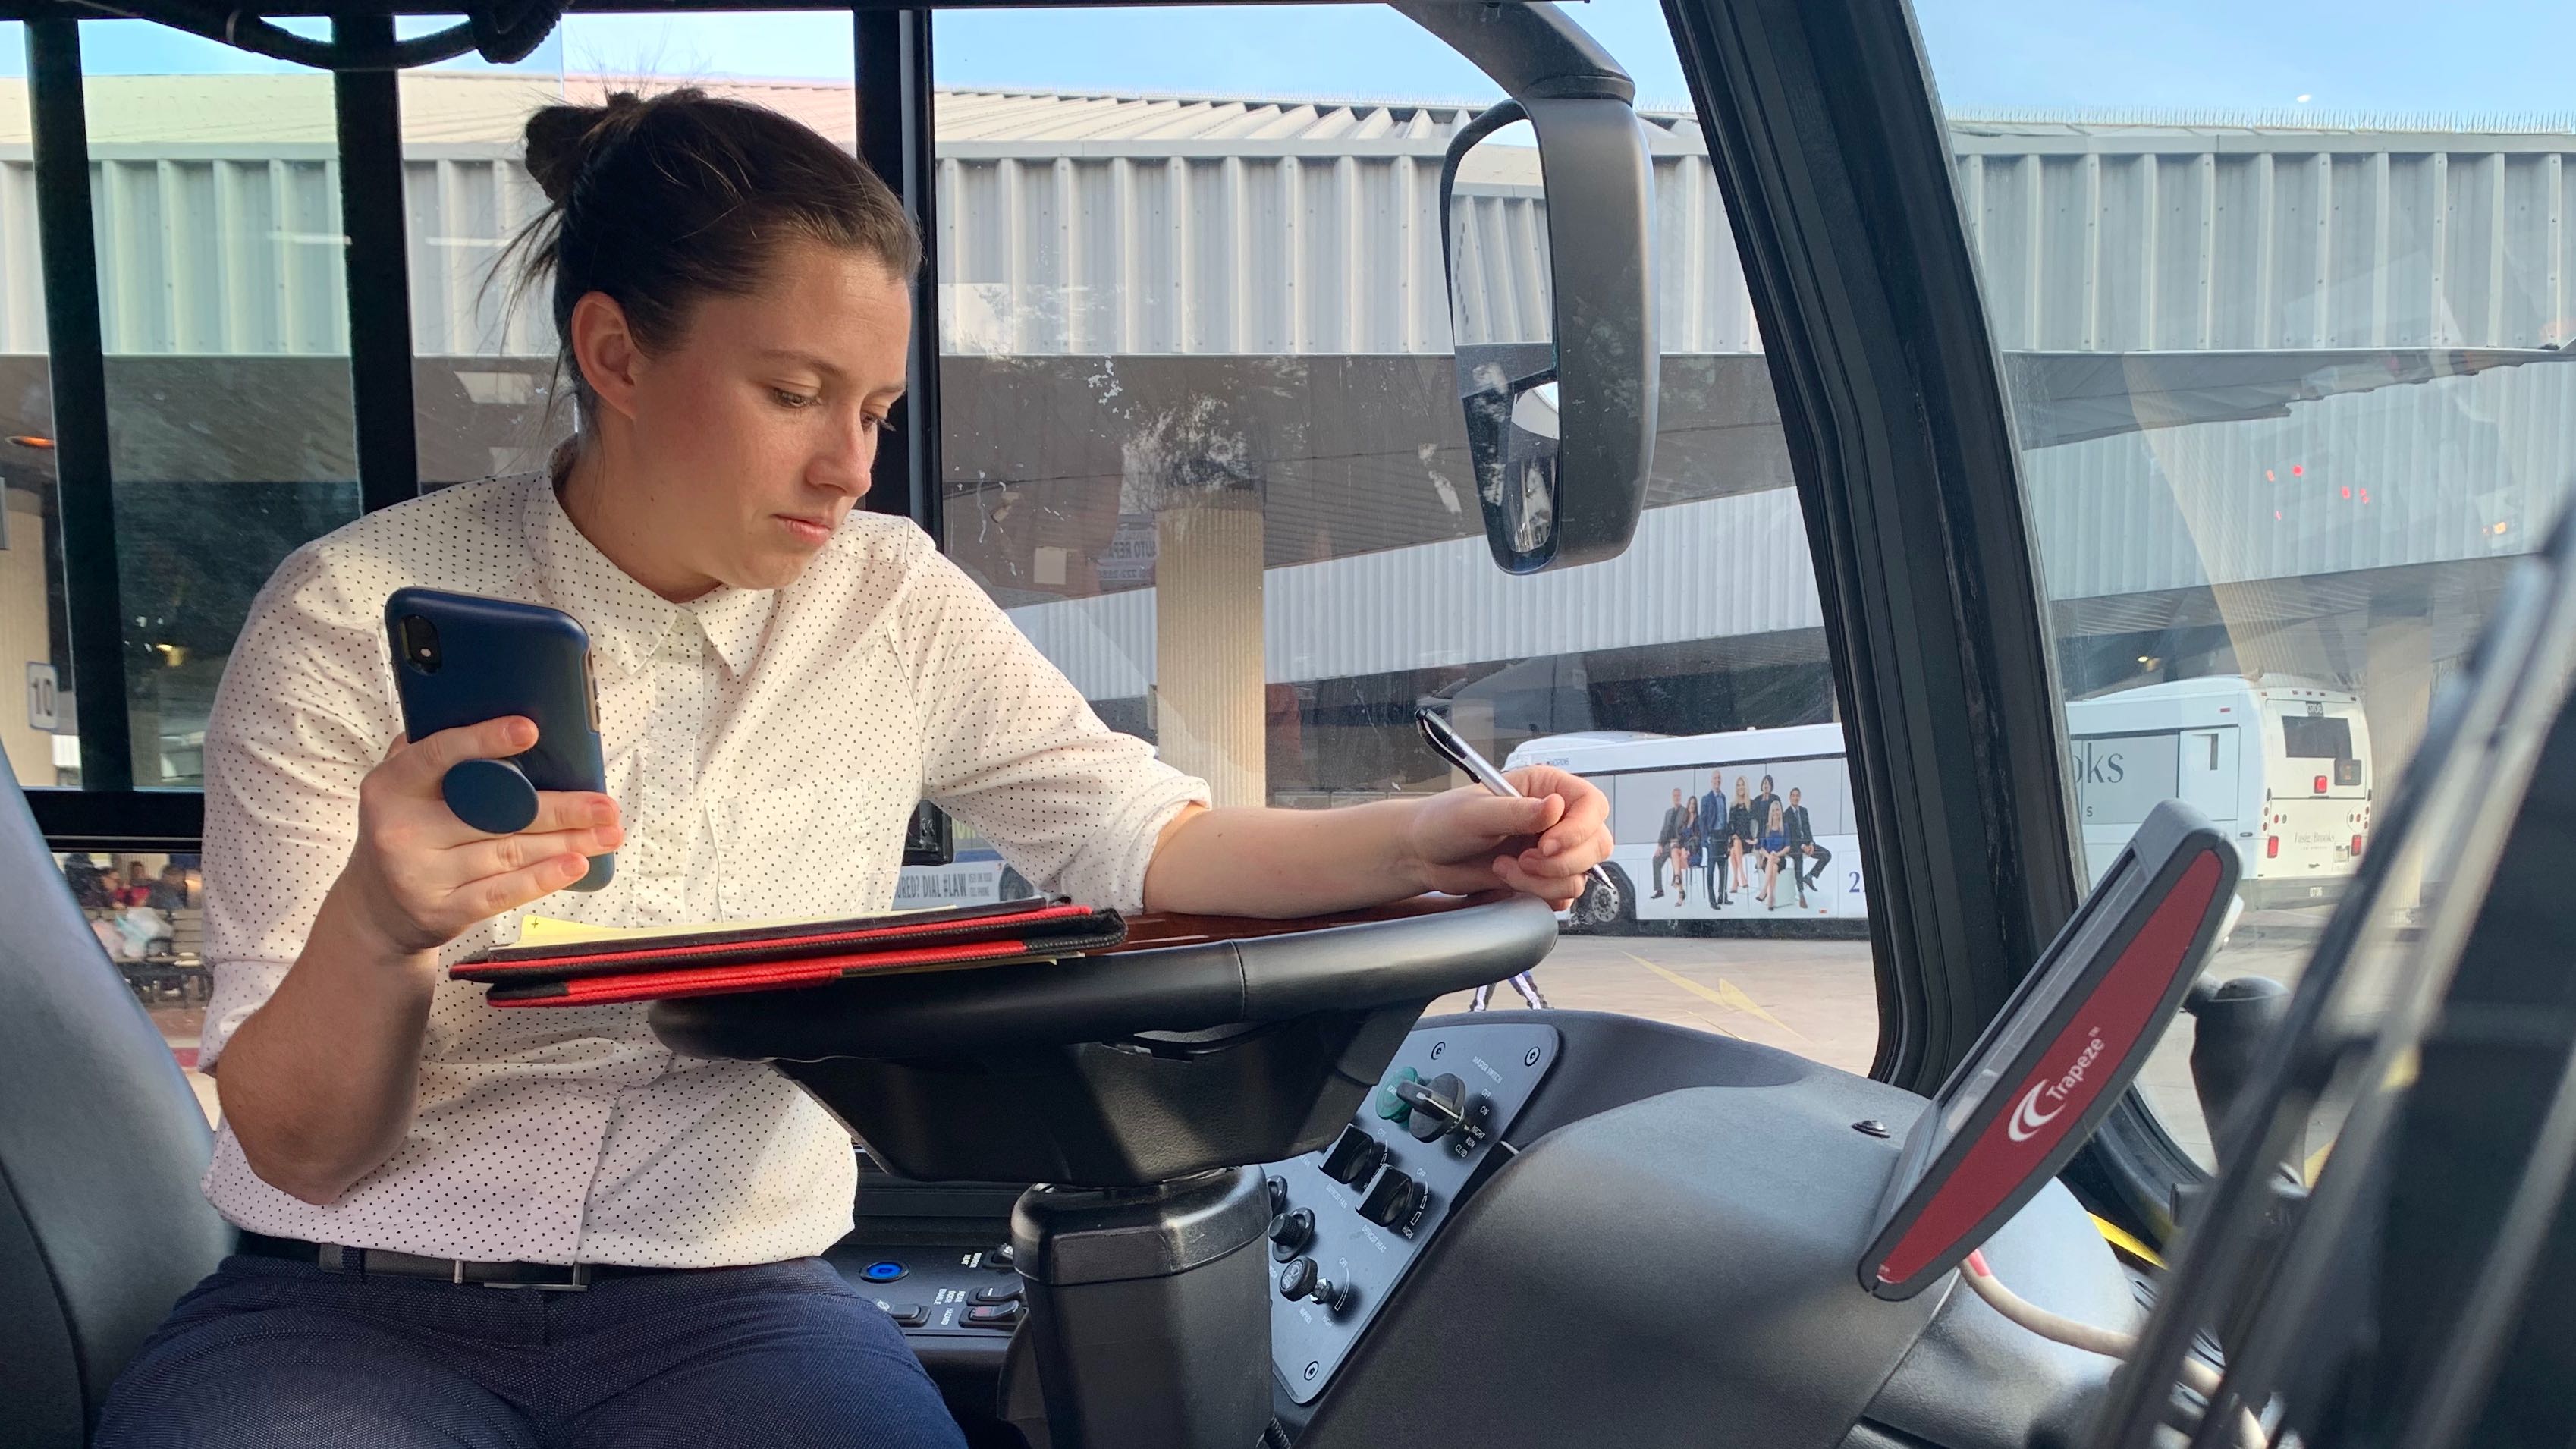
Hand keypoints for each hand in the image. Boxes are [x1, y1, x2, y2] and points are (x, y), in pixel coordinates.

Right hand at [332, 717, 623, 958]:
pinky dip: (543, 878)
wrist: (375, 910)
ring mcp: (421, 874)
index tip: (530, 730)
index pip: (439, 755)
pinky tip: (576, 864)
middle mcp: (402, 829)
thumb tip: (490, 710)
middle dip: (560, 808)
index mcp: (392, 786)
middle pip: (494, 813)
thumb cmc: (406, 831)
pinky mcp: (442, 911)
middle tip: (605, 804)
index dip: (484, 740)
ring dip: (567, 842)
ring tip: (608, 833)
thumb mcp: (402, 787)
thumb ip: (432, 751)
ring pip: (509, 852)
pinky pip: (502, 892)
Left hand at [1403, 765, 1611, 909]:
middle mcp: (1556, 819)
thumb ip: (1518, 812)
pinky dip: (1538, 895)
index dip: (1578, 829)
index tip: (1546, 845)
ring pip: (1579, 875)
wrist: (1424, 854)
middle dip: (1562, 862)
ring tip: (1505, 869)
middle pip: (1596, 844)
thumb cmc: (1444, 822)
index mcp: (1546, 788)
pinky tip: (1507, 880)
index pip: (1591, 805)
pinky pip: (1563, 895)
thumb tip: (1555, 807)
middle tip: (1524, 861)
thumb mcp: (1477, 813)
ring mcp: (1551, 850)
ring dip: (1544, 881)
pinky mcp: (1542, 878)